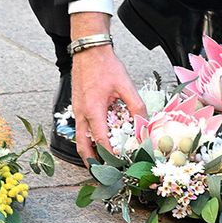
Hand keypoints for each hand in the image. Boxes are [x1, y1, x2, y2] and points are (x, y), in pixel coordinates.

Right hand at [71, 44, 144, 165]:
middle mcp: (82, 113)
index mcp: (93, 110)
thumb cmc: (106, 65)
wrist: (89, 49)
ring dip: (89, 151)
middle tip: (103, 172)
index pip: (100, 140)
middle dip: (92, 161)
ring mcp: (77, 110)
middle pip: (83, 146)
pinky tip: (99, 138)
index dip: (109, 154)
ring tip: (100, 160)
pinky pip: (81, 128)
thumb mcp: (125, 85)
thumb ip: (136, 106)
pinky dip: (88, 138)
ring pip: (80, 138)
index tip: (119, 163)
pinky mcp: (77, 105)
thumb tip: (144, 123)